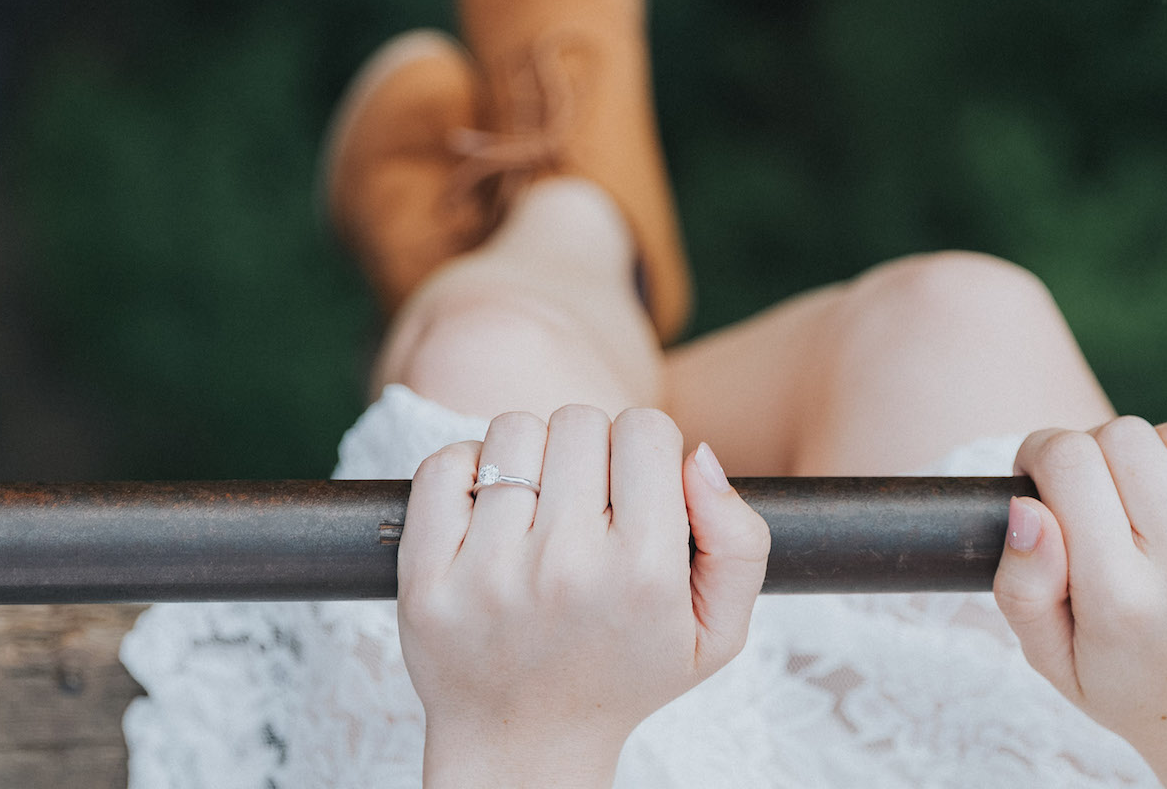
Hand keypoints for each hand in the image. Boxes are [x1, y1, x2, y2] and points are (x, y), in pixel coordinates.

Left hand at [397, 405, 771, 788]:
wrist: (526, 746)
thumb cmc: (625, 673)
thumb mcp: (718, 631)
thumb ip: (739, 539)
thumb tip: (700, 455)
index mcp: (643, 574)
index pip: (646, 430)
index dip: (646, 450)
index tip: (635, 490)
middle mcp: (565, 568)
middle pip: (580, 420)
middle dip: (589, 451)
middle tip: (586, 505)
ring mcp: (488, 573)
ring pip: (513, 431)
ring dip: (529, 456)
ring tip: (538, 509)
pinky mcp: (427, 579)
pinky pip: (444, 465)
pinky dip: (465, 472)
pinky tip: (489, 513)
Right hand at [992, 416, 1166, 788]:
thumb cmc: (1134, 683)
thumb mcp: (1052, 657)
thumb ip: (1022, 587)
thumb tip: (1027, 509)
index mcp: (1122, 601)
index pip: (1070, 459)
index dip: (1044, 453)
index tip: (1046, 475)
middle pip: (1128, 436)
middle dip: (1102, 453)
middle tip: (1106, 495)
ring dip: (1166, 455)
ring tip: (1164, 501)